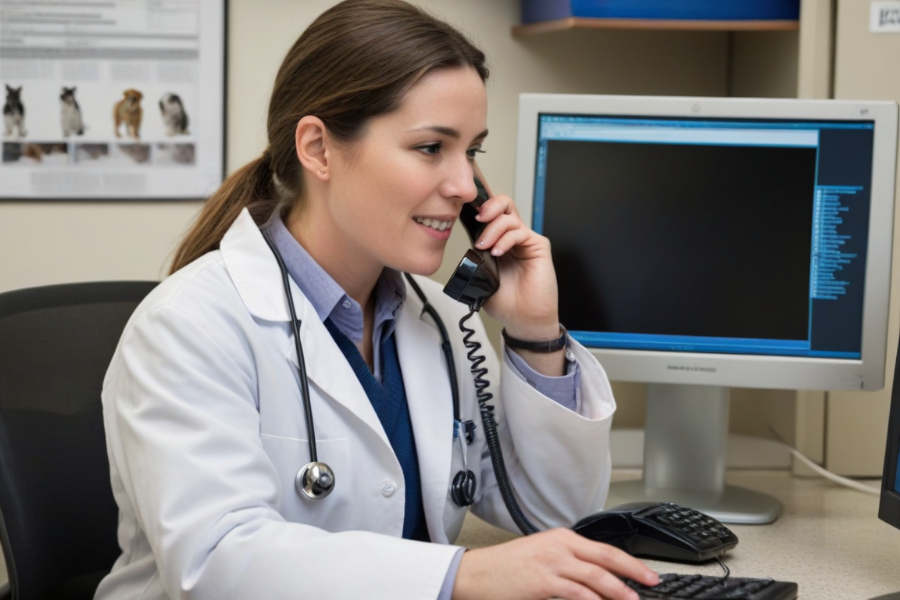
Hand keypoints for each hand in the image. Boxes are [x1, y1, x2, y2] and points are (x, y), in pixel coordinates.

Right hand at [452, 528, 658, 599]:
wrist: (477, 573)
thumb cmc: (506, 568)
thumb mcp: (541, 555)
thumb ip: (568, 562)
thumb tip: (596, 580)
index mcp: (562, 537)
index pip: (604, 548)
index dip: (629, 562)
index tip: (645, 573)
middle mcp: (559, 545)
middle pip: (606, 558)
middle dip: (633, 572)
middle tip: (651, 583)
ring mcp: (552, 562)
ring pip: (595, 577)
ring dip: (618, 591)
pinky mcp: (543, 581)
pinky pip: (577, 593)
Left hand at [469, 189, 559, 341]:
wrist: (523, 318)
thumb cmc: (506, 301)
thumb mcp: (481, 277)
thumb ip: (475, 259)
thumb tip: (464, 247)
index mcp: (498, 242)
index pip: (490, 215)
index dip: (479, 209)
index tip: (464, 212)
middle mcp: (512, 237)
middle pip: (503, 205)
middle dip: (488, 206)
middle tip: (478, 218)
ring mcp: (526, 240)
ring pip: (509, 217)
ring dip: (492, 229)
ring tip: (484, 246)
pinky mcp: (538, 246)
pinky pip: (520, 232)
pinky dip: (505, 239)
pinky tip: (497, 252)